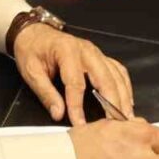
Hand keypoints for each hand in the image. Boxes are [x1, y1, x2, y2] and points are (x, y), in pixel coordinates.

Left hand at [13, 25, 132, 124]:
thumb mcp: (31, 71)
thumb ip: (46, 93)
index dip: (78, 106)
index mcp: (67, 51)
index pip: (76, 83)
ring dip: (123, 97)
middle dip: (111, 103)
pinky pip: (118, 70)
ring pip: (116, 75)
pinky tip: (127, 101)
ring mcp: (96, 52)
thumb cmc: (32, 50)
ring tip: (125, 117)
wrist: (34, 33)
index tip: (80, 125)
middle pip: (105, 79)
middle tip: (115, 124)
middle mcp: (86, 50)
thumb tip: (58, 114)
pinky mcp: (100, 56)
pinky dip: (125, 86)